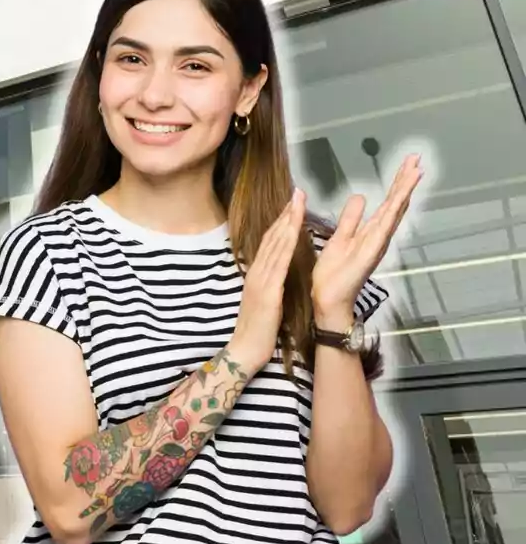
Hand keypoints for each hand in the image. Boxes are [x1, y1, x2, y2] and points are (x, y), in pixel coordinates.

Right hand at [230, 188, 305, 371]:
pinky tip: (295, 232)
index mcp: (257, 275)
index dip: (281, 222)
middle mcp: (257, 273)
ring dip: (287, 222)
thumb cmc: (256, 331)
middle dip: (286, 214)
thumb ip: (269, 285)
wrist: (244, 351)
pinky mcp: (268, 292)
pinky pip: (279, 263)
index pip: (269, 242)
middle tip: (297, 193)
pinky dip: (287, 245)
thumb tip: (278, 274)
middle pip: (272, 237)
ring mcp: (261, 281)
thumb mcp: (264, 302)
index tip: (292, 205)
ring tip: (298, 203)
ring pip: (276, 245)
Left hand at [312, 154, 422, 327]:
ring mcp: (376, 244)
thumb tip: (360, 197)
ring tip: (415, 171)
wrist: (328, 298)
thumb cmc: (333, 273)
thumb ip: (351, 219)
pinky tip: (399, 199)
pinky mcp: (370, 253)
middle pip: (395, 204)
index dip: (397, 184)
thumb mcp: (340, 237)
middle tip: (416, 159)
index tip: (407, 165)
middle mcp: (377, 236)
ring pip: (393, 212)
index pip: (387, 203)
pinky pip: (381, 229)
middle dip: (405, 181)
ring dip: (403, 191)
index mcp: (370, 232)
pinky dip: (391, 214)